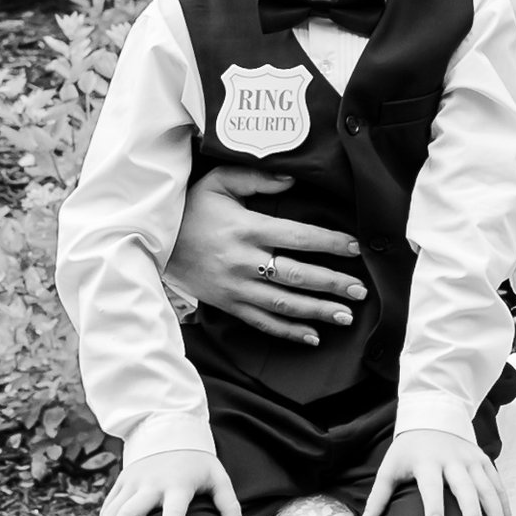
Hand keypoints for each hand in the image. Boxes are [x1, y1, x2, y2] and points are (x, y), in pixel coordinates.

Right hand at [91, 445, 245, 515]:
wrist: (170, 429)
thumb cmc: (198, 462)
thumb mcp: (217, 477)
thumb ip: (228, 504)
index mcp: (178, 484)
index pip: (174, 509)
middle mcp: (151, 484)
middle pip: (130, 512)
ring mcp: (133, 482)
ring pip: (112, 512)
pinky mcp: (121, 481)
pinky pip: (107, 507)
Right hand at [169, 162, 365, 345]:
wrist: (154, 241)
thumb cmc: (191, 208)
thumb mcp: (219, 182)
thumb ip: (257, 178)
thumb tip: (292, 179)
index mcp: (247, 228)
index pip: (297, 237)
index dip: (329, 242)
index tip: (355, 248)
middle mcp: (244, 261)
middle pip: (296, 275)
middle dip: (332, 284)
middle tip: (361, 291)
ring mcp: (235, 287)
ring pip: (283, 304)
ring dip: (318, 311)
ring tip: (346, 315)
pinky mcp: (227, 304)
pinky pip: (261, 322)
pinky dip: (288, 332)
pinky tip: (313, 336)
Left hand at [360, 431, 512, 515]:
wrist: (432, 419)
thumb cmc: (408, 450)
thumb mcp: (390, 468)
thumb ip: (379, 496)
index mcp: (427, 461)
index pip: (430, 484)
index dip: (433, 503)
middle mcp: (452, 459)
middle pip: (464, 485)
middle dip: (470, 508)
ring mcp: (471, 459)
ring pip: (487, 486)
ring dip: (495, 511)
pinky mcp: (483, 460)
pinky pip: (497, 483)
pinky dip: (503, 504)